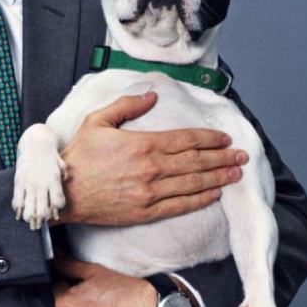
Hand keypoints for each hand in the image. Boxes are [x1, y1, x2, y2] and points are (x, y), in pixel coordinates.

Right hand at [54, 91, 247, 225]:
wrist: (64, 193)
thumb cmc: (79, 156)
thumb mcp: (97, 121)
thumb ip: (127, 105)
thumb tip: (151, 95)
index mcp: (143, 144)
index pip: (186, 140)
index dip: (209, 138)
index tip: (225, 138)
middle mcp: (152, 168)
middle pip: (196, 161)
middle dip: (223, 157)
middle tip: (242, 155)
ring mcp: (150, 192)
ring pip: (193, 183)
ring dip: (218, 177)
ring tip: (236, 174)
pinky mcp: (145, 211)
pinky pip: (180, 205)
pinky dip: (200, 200)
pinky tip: (214, 195)